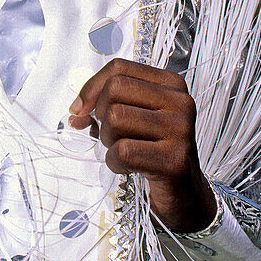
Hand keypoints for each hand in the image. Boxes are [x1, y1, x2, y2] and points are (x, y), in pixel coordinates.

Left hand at [68, 58, 215, 232]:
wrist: (184, 192)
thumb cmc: (154, 150)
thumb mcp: (134, 118)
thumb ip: (105, 105)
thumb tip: (76, 110)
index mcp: (171, 84)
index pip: (120, 68)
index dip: (91, 87)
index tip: (81, 108)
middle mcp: (180, 102)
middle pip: (114, 89)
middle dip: (101, 115)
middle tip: (111, 134)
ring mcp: (180, 130)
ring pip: (116, 118)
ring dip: (108, 140)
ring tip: (124, 150)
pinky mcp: (175, 159)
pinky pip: (123, 151)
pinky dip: (115, 162)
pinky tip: (128, 167)